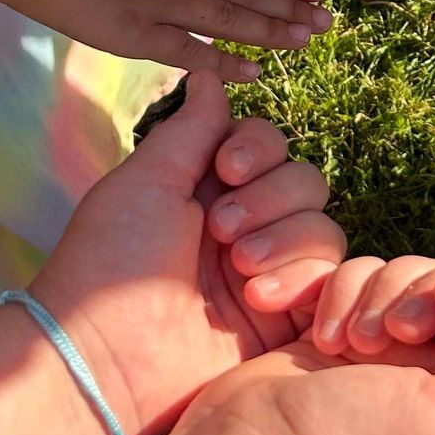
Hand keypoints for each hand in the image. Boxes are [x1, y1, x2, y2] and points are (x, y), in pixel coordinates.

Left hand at [34, 74, 348, 434]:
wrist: (106, 360)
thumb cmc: (109, 266)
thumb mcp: (147, 182)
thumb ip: (191, 130)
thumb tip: (211, 74)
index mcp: (207, 190)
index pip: (268, 145)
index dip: (259, 149)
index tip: (225, 170)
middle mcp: (245, 228)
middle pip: (305, 181)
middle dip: (271, 198)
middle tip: (220, 233)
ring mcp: (269, 275)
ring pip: (324, 228)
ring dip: (286, 240)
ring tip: (239, 273)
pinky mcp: (287, 323)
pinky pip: (329, 280)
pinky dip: (301, 279)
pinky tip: (257, 300)